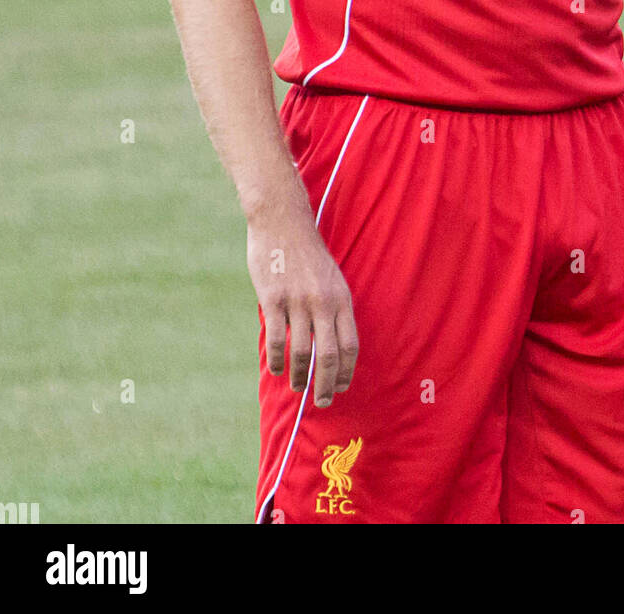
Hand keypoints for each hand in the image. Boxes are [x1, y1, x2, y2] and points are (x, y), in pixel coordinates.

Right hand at [247, 208, 358, 407]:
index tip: (341, 387)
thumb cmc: (307, 252)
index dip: (346, 371)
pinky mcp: (273, 299)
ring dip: (301, 376)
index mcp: (341, 297)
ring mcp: (297, 301)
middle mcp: (323, 302)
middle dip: (327, 384)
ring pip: (303, 351)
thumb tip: (334, 342)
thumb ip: (334, 306)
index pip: (350, 344)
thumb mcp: (331, 277)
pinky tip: (277, 369)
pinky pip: (276, 339)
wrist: (282, 220)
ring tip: (299, 388)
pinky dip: (277, 359)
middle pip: (329, 355)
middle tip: (323, 402)